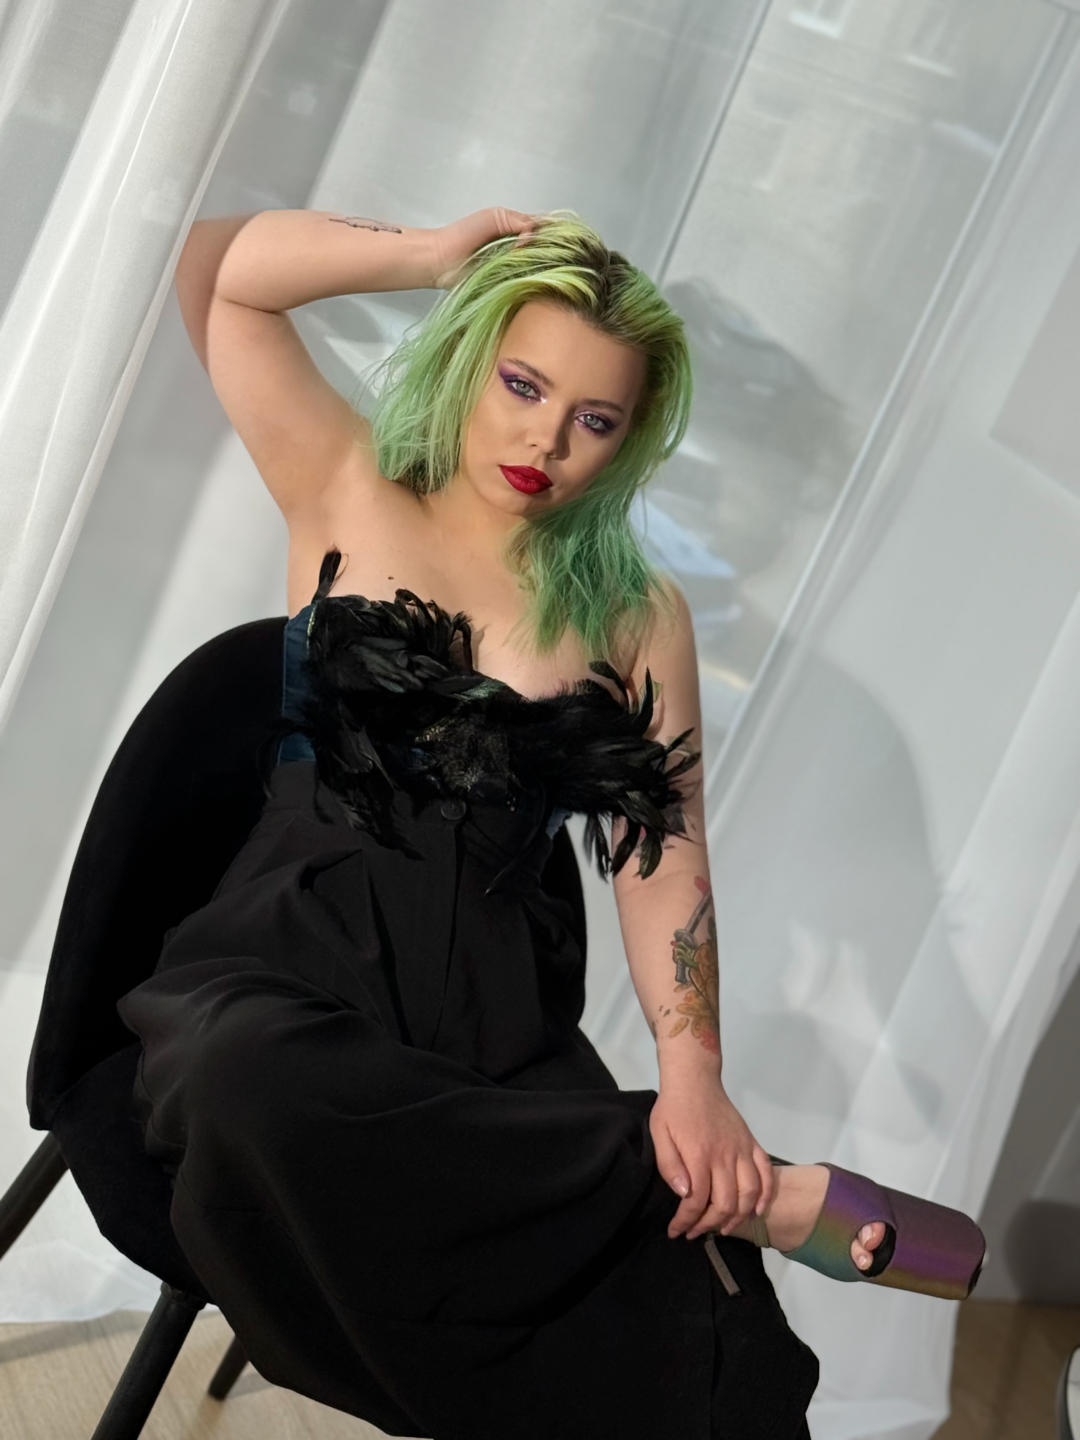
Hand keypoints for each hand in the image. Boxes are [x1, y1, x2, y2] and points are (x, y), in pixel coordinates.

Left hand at [428, 206, 542, 288]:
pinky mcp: (508, 282)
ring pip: (536, 265)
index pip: (541, 227)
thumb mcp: (494, 217)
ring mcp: (513, 265)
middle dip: (546, 248)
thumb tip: (535, 233)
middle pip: (542, 248)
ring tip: (531, 261)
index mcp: (515, 227)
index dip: (550, 230)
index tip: (553, 234)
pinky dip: (527, 278)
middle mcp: (517, 246)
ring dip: (537, 264)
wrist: (442, 259)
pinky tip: (526, 274)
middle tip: (539, 249)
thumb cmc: (463, 235)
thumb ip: (518, 221)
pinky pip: (524, 281)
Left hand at [650, 1074, 775, 1240]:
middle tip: (695, 1232)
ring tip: (723, 1227)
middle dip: (708, 1225)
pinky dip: (765, 1195)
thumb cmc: (673, 1109)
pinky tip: (756, 1210)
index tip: (676, 1230)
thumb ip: (669, 1166)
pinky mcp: (751, 1143)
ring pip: (748, 1194)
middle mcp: (724, 1156)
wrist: (695, 1080)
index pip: (696, 1201)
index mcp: (698, 1155)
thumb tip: (684, 1194)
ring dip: (738, 1217)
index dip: (686, 1221)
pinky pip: (766, 1174)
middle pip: (725, 1204)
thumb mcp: (659, 1134)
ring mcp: (742, 1149)